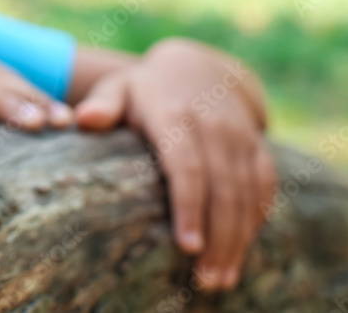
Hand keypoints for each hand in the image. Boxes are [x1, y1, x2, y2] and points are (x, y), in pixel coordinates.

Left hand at [73, 38, 276, 291]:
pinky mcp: (258, 145)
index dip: (190, 206)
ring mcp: (240, 135)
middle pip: (222, 188)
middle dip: (218, 237)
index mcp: (175, 115)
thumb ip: (103, 104)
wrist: (198, 67)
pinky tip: (242, 250)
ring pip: (247, 192)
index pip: (187, 165)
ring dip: (238, 238)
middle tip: (206, 280)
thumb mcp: (119, 88)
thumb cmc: (145, 89)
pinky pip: (265, 185)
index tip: (187, 246)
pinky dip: (257, 220)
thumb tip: (82, 119)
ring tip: (221, 278)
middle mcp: (214, 125)